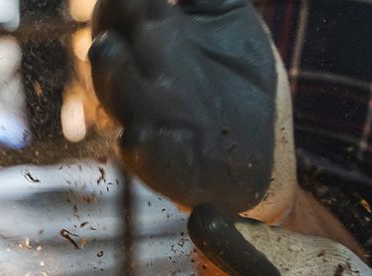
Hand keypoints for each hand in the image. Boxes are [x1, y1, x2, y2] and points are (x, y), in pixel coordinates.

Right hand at [89, 0, 296, 220]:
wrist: (262, 158)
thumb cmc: (243, 84)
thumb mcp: (230, 20)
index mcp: (154, 36)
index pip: (122, 6)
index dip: (121, 0)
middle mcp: (142, 76)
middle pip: (110, 45)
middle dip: (110, 24)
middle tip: (118, 10)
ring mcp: (149, 119)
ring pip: (116, 93)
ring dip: (111, 73)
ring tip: (109, 50)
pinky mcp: (163, 164)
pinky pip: (142, 152)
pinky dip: (140, 143)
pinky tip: (138, 133)